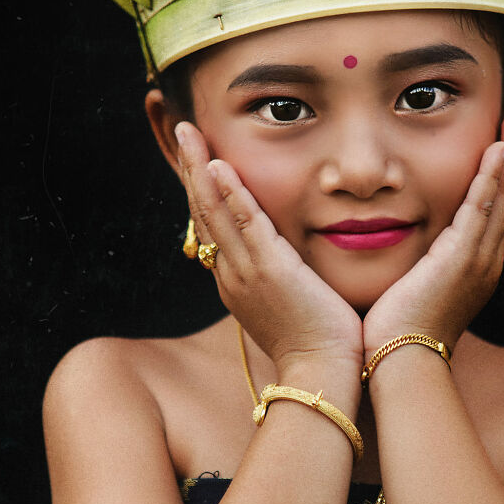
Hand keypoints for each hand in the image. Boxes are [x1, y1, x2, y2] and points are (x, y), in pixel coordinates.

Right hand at [176, 122, 363, 373]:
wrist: (320, 374)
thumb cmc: (314, 343)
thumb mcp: (287, 304)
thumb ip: (281, 276)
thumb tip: (285, 260)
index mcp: (235, 281)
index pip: (213, 224)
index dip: (202, 188)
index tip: (198, 157)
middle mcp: (231, 274)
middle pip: (203, 211)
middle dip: (192, 168)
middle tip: (183, 130)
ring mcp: (247, 272)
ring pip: (215, 212)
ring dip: (202, 169)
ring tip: (190, 133)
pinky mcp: (271, 271)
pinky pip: (246, 226)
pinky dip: (231, 195)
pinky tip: (220, 167)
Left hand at [362, 107, 503, 354]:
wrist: (399, 364)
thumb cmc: (396, 333)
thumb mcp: (413, 289)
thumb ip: (415, 264)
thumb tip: (403, 249)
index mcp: (474, 267)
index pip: (495, 210)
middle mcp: (485, 262)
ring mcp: (478, 261)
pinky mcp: (462, 261)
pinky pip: (482, 211)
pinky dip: (492, 180)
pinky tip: (499, 151)